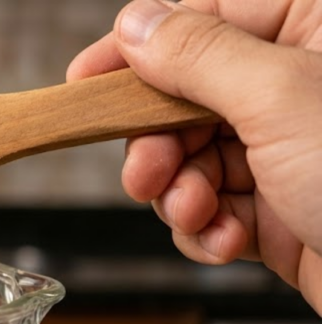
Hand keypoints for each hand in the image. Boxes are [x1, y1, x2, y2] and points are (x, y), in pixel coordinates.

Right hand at [68, 0, 321, 311]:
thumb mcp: (280, 98)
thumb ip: (198, 55)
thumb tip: (135, 23)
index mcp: (313, 29)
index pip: (201, 20)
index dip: (137, 52)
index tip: (85, 80)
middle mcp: (297, 85)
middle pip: (183, 98)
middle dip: (157, 145)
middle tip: (147, 175)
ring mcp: (287, 150)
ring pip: (188, 159)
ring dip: (179, 195)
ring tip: (197, 214)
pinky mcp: (279, 207)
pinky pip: (210, 207)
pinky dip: (204, 229)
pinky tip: (224, 240)